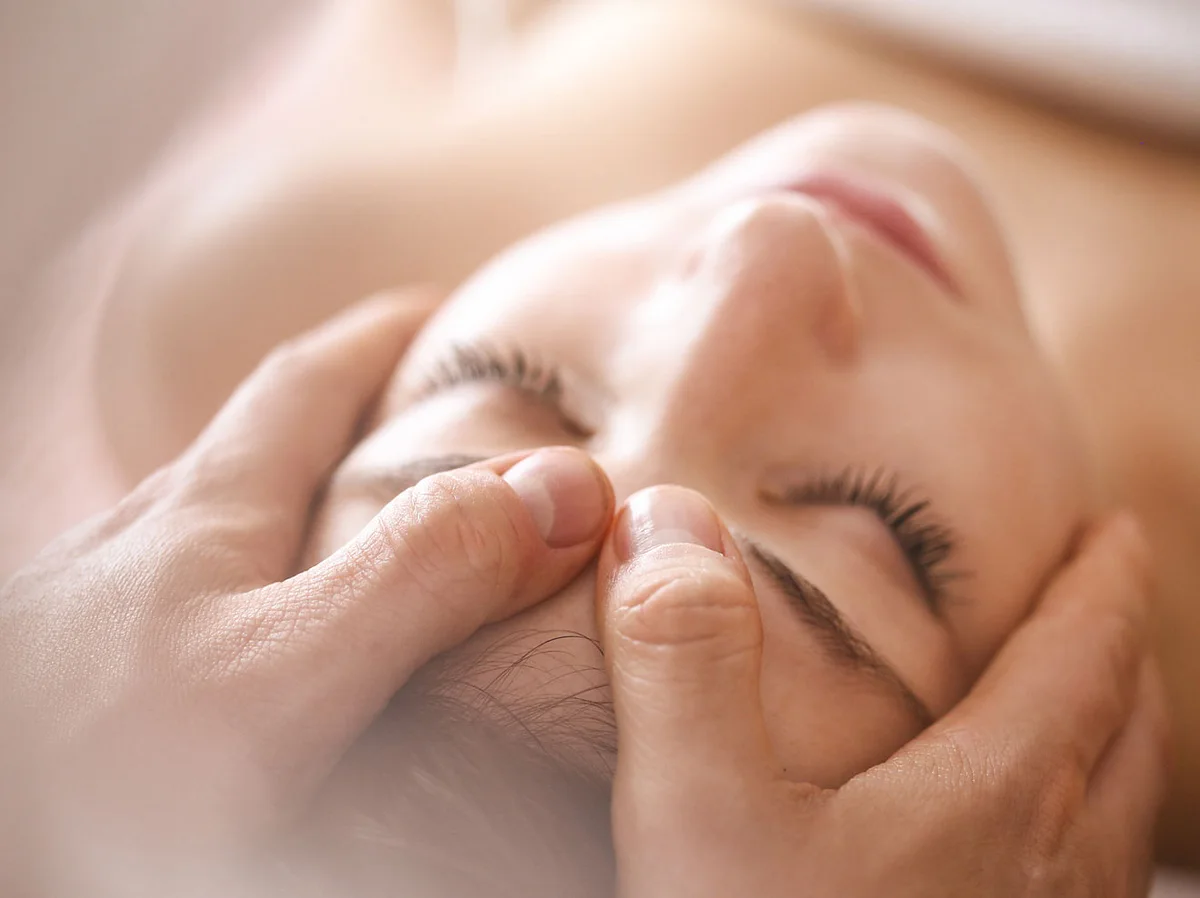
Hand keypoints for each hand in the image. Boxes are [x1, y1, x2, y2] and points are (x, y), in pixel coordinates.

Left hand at [0, 295, 613, 891]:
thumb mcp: (283, 669)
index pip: (303, 382)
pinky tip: (269, 645)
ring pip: (226, 525)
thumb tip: (563, 488)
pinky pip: (199, 602)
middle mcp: (147, 542)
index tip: (442, 308)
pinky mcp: (89, 678)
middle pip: (259, 443)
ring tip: (366, 524)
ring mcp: (107, 611)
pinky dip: (260, 590)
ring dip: (303, 504)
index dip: (380, 337)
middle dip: (345, 410)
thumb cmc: (96, 764)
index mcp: (202, 512)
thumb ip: (417, 574)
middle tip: (423, 415)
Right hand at [598, 486, 1166, 896]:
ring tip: (1088, 718)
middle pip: (1127, 736)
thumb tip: (664, 518)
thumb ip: (683, 658)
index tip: (1109, 531)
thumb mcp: (696, 816)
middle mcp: (1049, 876)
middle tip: (1103, 608)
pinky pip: (1087, 895)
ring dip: (1117, 749)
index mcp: (993, 802)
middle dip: (1120, 656)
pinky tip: (1023, 871)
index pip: (1083, 657)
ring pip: (1119, 823)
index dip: (1098, 584)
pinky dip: (1084, 840)